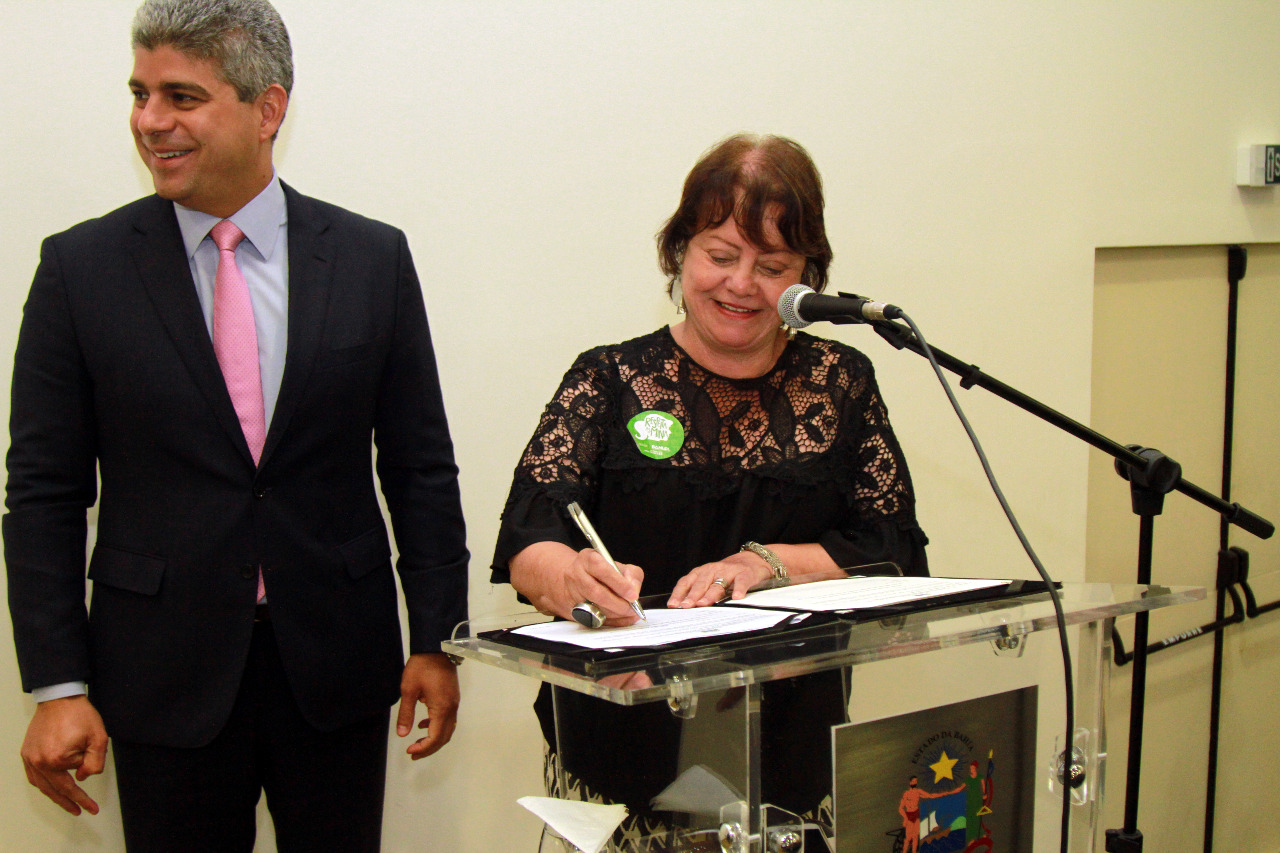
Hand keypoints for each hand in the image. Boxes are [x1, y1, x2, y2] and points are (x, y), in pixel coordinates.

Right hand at [20, 695, 107, 815]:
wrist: (60, 697)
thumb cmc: (79, 714)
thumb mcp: (99, 738)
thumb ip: (95, 763)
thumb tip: (82, 777)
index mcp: (56, 760)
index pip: (72, 785)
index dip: (84, 798)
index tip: (92, 808)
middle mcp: (39, 761)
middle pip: (54, 790)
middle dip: (69, 803)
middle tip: (80, 811)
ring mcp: (30, 757)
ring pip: (42, 785)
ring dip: (55, 796)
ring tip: (67, 804)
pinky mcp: (26, 752)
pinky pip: (33, 775)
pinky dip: (43, 784)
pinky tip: (51, 788)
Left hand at [396, 653, 459, 759]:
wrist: (436, 647)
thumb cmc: (422, 666)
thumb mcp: (408, 690)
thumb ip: (405, 713)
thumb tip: (402, 733)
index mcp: (441, 707)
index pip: (435, 737)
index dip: (423, 748)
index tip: (409, 750)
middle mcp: (451, 708)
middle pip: (444, 737)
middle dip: (429, 748)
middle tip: (413, 753)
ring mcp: (454, 703)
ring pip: (448, 729)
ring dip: (434, 739)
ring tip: (418, 743)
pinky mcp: (453, 697)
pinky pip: (448, 719)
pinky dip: (437, 727)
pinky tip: (424, 724)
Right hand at [511, 543, 643, 626]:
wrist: (568, 578)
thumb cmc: (597, 572)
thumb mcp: (615, 564)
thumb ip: (630, 574)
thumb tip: (634, 591)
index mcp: (587, 558)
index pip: (602, 569)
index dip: (619, 583)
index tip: (633, 595)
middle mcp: (576, 575)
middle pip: (597, 592)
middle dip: (618, 604)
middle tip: (633, 609)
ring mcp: (571, 593)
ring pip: (593, 608)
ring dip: (615, 614)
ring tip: (629, 614)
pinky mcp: (570, 609)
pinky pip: (592, 619)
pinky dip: (609, 622)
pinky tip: (620, 620)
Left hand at [668, 551, 772, 607]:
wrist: (752, 560)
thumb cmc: (728, 573)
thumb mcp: (711, 579)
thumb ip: (700, 591)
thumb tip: (684, 608)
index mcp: (703, 572)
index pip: (687, 581)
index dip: (679, 593)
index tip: (673, 605)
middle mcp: (714, 570)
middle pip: (701, 583)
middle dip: (692, 595)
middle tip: (686, 606)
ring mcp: (729, 571)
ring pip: (718, 584)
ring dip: (710, 595)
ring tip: (703, 604)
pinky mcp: (745, 573)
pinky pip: (741, 582)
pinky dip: (738, 589)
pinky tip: (736, 597)